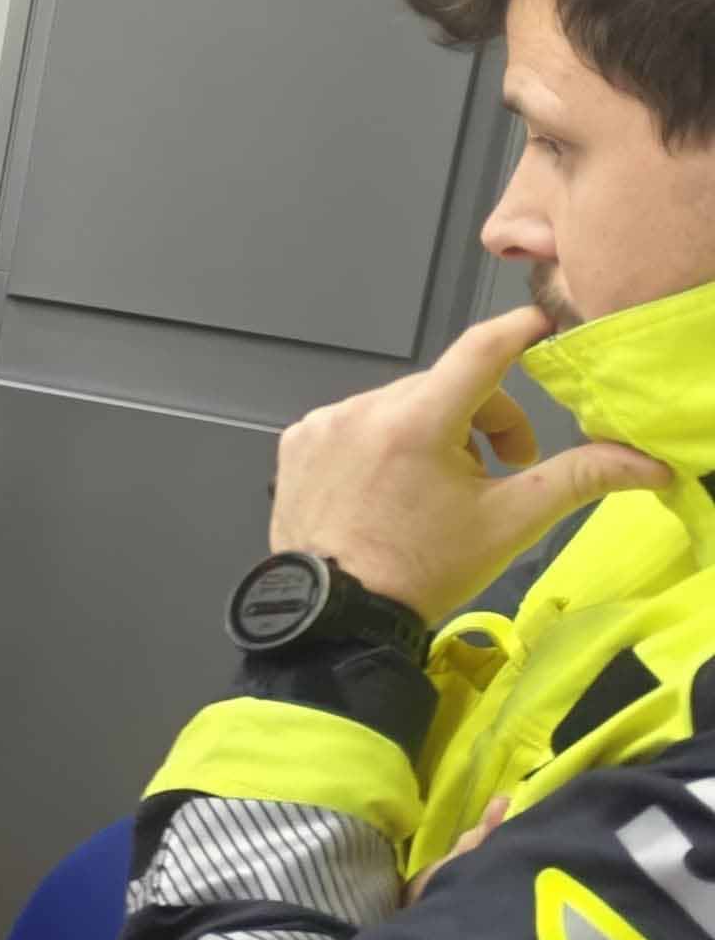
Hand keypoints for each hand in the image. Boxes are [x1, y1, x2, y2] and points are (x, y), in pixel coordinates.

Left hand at [270, 305, 667, 619]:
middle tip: (499, 470)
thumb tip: (643, 462)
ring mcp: (323, 423)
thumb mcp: (510, 523)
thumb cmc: (426, 569)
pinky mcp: (296, 440)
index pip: (479, 351)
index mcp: (417, 423)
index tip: (542, 326)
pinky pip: (356, 422)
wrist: (339, 613)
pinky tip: (390, 488)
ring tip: (439, 488)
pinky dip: (383, 443)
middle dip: (483, 420)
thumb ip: (578, 478)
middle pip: (445, 389)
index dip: (517, 332)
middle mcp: (363, 410)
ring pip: (401, 405)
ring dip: (432, 432)